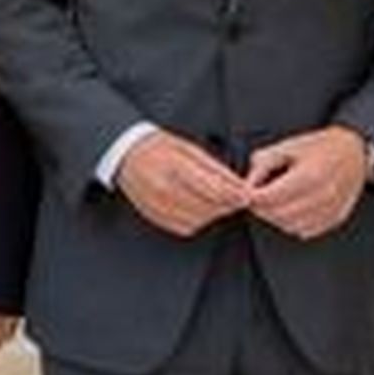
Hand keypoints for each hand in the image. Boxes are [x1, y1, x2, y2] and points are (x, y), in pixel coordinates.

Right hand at [116, 130, 246, 236]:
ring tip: (218, 199)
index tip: (247, 195)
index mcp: (176, 168)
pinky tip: (200, 207)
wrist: (127, 155)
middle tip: (236, 197)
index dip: (234, 195)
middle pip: (209, 207)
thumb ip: (214, 168)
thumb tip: (238, 185)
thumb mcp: (189, 148)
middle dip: (227, 204)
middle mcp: (166, 190)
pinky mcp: (156, 217)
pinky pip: (186, 227)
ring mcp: (159, 207)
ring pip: (200, 220)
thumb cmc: (160, 147)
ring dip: (214, 213)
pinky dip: (199, 220)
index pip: (214, 189)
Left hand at [246, 126, 369, 240]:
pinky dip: (293, 223)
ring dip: (276, 217)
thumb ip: (265, 162)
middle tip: (258, 197)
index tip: (247, 192)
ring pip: (289, 226)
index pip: (269, 197)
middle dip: (262, 208)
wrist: (354, 151)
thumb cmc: (323, 146)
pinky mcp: (335, 219)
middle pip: (277, 214)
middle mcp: (322, 196)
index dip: (252, 196)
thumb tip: (249, 182)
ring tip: (275, 202)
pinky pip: (305, 231)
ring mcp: (330, 210)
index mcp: (309, 175)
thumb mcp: (289, 145)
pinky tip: (292, 208)